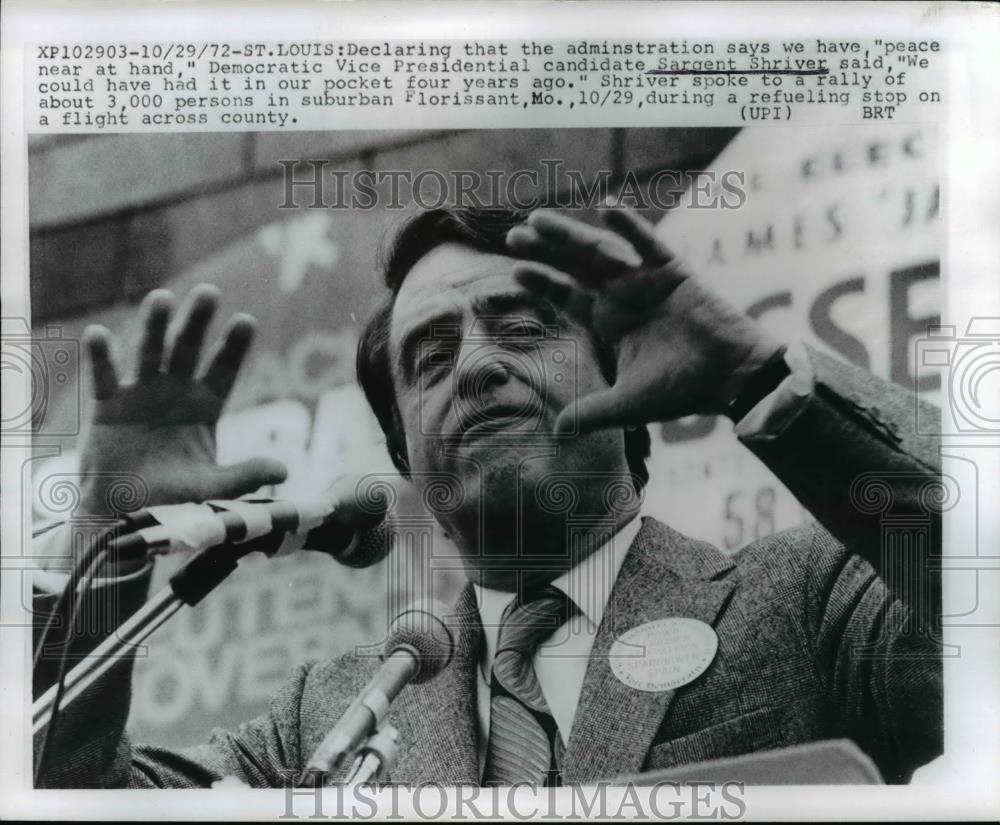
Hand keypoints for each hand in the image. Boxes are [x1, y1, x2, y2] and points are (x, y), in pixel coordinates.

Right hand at [76, 284, 286, 516]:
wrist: (126, 517)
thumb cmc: (173, 500)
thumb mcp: (212, 488)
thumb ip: (245, 476)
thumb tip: (284, 472)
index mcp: (204, 406)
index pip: (223, 370)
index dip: (233, 347)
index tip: (246, 321)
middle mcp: (174, 392)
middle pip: (188, 350)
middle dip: (198, 322)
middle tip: (209, 292)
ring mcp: (140, 396)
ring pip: (148, 353)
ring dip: (154, 326)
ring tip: (162, 298)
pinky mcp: (107, 408)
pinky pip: (103, 379)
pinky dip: (100, 357)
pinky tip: (98, 334)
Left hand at [506, 206, 782, 434]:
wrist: (731, 379)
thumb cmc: (683, 389)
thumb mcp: (627, 404)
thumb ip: (591, 413)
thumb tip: (554, 433)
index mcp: (610, 321)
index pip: (568, 296)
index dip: (543, 282)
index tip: (515, 271)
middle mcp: (624, 296)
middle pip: (576, 267)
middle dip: (546, 251)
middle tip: (513, 236)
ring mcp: (647, 281)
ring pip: (602, 251)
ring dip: (571, 235)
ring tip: (539, 220)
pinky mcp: (675, 272)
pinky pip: (649, 244)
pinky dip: (630, 227)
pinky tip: (607, 208)